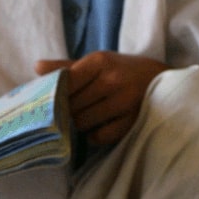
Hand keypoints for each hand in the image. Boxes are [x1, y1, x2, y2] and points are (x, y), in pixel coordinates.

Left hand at [34, 52, 167, 146]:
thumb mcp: (98, 63)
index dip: (56, 93)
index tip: (55, 98)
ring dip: (81, 122)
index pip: (65, 82)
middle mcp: (112, 80)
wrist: (162, 80)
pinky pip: (98, 136)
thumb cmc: (123, 71)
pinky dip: (95, 135)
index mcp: (100, 61)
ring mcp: (124, 102)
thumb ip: (68, 68)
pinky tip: (101, 125)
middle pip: (70, 105)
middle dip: (69, 109)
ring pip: (82, 122)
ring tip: (91, 114)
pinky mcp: (132, 122)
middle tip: (77, 107)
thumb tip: (37, 67)